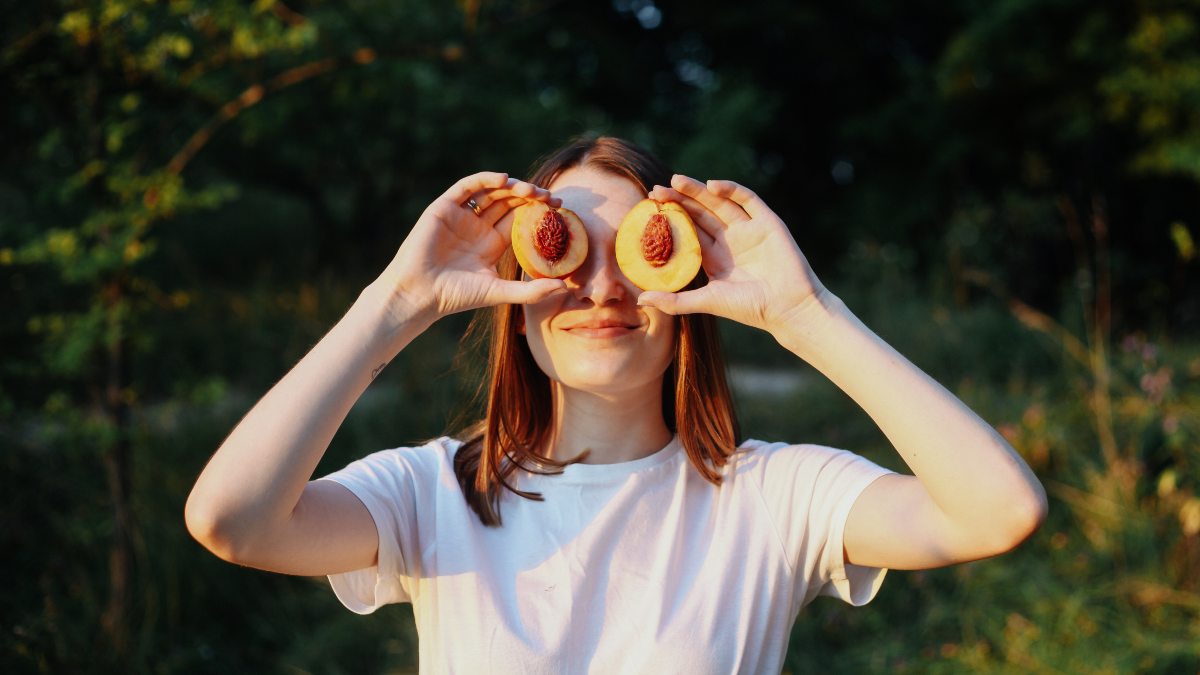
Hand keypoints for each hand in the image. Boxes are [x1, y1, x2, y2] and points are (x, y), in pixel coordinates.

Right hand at [372, 171, 567, 326]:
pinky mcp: (445, 207)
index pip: (521, 220)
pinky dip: (486, 179)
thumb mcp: (499, 292)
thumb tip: (565, 288)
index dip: (539, 211)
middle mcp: (479, 227)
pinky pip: (468, 186)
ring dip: (513, 187)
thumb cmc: (457, 296)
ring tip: (531, 191)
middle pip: (510, 203)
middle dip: (531, 197)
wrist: (420, 293)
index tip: (559, 208)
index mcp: (492, 243)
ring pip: (492, 192)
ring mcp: (462, 215)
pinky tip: (505, 180)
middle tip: (551, 197)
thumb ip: (531, 292)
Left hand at [641, 175, 832, 333]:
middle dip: (679, 200)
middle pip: (700, 213)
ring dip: (698, 190)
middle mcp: (730, 240)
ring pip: (719, 203)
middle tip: (655, 191)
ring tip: (676, 180)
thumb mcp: (707, 302)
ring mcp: (748, 229)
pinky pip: (747, 200)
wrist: (788, 307)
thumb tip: (641, 299)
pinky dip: (731, 190)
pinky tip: (712, 185)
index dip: (670, 218)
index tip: (649, 209)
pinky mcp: (767, 222)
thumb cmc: (749, 308)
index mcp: (715, 257)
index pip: (688, 231)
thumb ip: (675, 301)